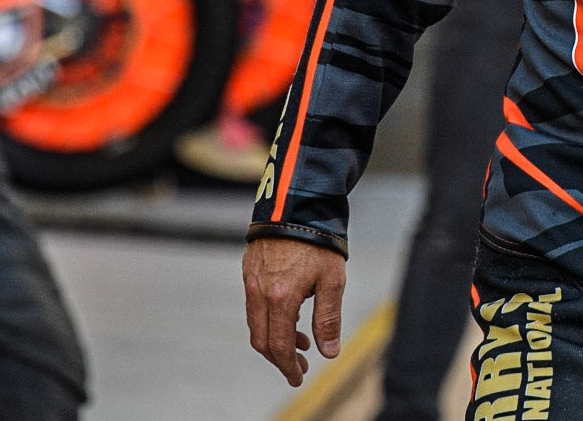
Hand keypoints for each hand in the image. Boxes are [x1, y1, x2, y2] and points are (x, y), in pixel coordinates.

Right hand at [243, 237, 346, 386]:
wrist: (297, 205)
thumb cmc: (319, 242)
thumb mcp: (332, 281)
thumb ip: (328, 319)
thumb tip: (328, 352)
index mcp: (280, 299)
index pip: (279, 346)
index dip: (288, 367)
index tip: (298, 377)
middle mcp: (260, 293)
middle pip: (262, 340)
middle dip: (279, 359)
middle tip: (298, 367)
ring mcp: (252, 281)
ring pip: (256, 324)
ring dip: (275, 339)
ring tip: (300, 342)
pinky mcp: (250, 270)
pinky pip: (254, 305)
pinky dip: (268, 319)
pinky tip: (289, 315)